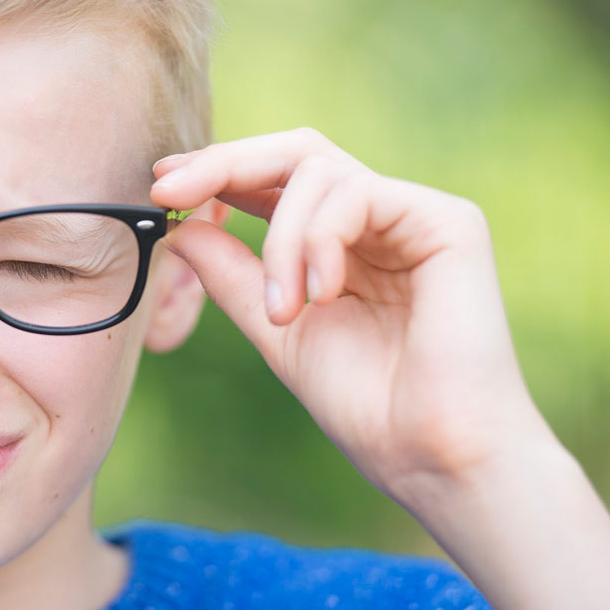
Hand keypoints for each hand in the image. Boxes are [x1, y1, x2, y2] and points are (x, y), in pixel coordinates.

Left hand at [150, 128, 546, 507]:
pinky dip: (320, 240)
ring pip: (317, 170)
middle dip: (225, 163)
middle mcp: (378, 220)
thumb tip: (179, 227)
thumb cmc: (365, 404)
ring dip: (280, 241)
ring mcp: (414, 216)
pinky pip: (357, 194)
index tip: (161, 185)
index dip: (217, 171)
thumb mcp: (275, 329)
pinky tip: (318, 296)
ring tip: (281, 312)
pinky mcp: (448, 222)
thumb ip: (232, 276)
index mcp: (340, 243)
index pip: (274, 181)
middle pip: (295, 152)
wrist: (431, 457)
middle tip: (172, 189)